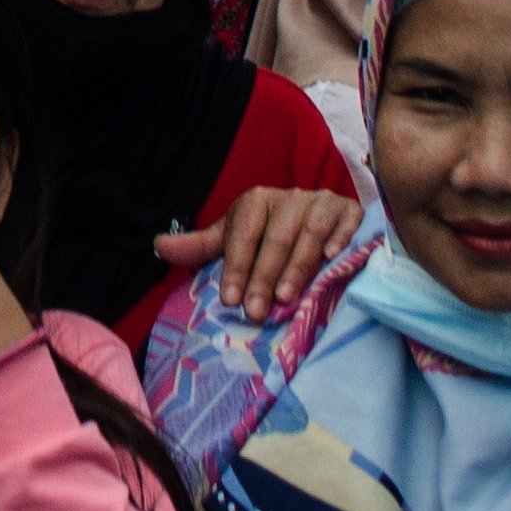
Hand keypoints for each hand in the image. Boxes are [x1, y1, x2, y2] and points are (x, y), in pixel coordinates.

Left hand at [154, 184, 363, 319]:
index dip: (236, 266)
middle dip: (263, 276)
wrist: (323, 222)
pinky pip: (346, 223)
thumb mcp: (234, 240)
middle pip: (276, 236)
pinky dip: (340, 239)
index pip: (243, 232)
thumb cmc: (271, 237)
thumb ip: (201, 247)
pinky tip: (333, 259)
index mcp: (257, 201)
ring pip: (309, 232)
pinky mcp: (352, 211)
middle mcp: (290, 198)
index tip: (229, 299)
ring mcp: (323, 203)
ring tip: (287, 298)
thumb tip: (158, 246)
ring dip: (298, 265)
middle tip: (256, 311)